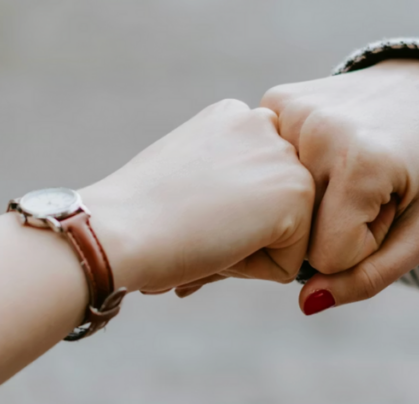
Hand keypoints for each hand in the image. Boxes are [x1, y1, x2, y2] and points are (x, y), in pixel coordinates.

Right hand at [81, 99, 314, 294]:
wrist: (120, 228)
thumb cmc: (135, 216)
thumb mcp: (183, 176)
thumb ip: (222, 181)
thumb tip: (247, 219)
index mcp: (232, 116)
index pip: (255, 186)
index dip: (222, 215)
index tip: (185, 213)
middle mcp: (263, 123)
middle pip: (273, 209)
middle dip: (241, 233)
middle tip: (193, 229)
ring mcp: (285, 155)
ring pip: (286, 235)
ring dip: (247, 251)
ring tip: (204, 236)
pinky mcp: (297, 192)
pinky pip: (290, 262)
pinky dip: (254, 271)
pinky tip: (218, 246)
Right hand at [260, 59, 418, 313]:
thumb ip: (371, 278)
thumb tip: (306, 304)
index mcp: (362, 161)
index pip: (328, 254)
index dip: (358, 246)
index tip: (383, 211)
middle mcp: (318, 130)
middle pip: (297, 227)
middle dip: (330, 224)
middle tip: (366, 192)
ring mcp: (290, 110)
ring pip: (278, 200)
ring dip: (310, 199)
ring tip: (344, 170)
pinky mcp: (274, 98)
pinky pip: (268, 166)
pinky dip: (292, 170)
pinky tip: (321, 151)